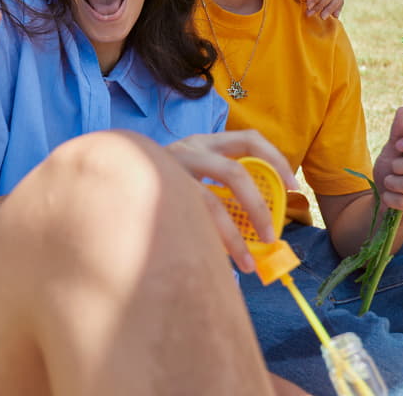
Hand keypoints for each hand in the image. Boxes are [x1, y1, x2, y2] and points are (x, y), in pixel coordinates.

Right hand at [167, 130, 298, 272]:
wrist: (109, 173)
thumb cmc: (158, 183)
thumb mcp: (192, 175)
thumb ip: (221, 191)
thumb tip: (261, 233)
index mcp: (204, 142)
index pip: (248, 139)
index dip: (276, 160)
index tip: (293, 188)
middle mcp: (188, 148)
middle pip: (235, 170)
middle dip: (259, 207)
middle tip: (271, 237)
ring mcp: (168, 170)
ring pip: (210, 200)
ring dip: (235, 235)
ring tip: (249, 264)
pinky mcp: (154, 192)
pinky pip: (189, 220)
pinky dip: (209, 243)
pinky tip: (217, 264)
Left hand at [373, 107, 402, 227]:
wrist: (387, 198)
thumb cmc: (393, 171)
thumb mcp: (392, 150)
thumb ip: (399, 132)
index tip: (398, 145)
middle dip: (398, 166)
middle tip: (392, 169)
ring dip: (392, 183)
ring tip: (390, 183)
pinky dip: (391, 198)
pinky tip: (391, 198)